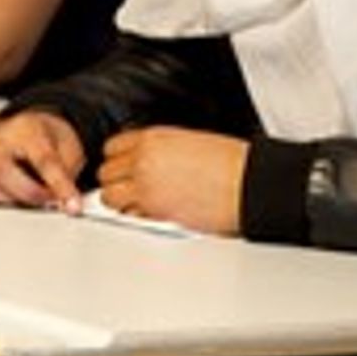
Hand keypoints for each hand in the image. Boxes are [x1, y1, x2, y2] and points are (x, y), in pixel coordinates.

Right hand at [0, 111, 85, 211]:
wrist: (21, 132)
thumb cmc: (44, 142)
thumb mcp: (68, 149)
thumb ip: (69, 174)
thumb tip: (68, 204)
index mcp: (27, 130)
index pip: (43, 160)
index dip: (60, 186)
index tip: (72, 206)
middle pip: (4, 171)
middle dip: (31, 194)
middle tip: (48, 200)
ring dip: (10, 201)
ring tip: (27, 199)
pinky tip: (6, 197)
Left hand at [99, 127, 246, 234]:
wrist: (250, 183)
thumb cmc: (233, 164)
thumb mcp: (191, 142)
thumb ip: (163, 151)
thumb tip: (151, 162)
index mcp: (154, 138)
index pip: (112, 147)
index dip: (119, 161)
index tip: (125, 169)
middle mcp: (144, 159)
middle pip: (106, 172)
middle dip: (116, 182)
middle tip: (131, 190)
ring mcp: (146, 184)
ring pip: (109, 196)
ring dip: (120, 202)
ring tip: (138, 205)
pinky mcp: (154, 209)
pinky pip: (128, 215)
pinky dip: (135, 217)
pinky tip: (151, 215)